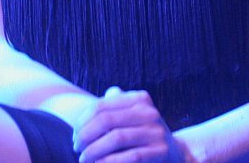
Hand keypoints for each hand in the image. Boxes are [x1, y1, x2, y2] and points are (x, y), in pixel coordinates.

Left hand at [74, 87, 191, 162]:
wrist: (173, 154)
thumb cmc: (142, 136)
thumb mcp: (132, 118)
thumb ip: (117, 106)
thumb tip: (111, 91)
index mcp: (140, 99)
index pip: (101, 106)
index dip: (82, 122)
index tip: (75, 136)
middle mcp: (150, 112)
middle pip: (106, 120)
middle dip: (85, 136)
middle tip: (77, 148)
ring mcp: (157, 132)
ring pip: (116, 138)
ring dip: (94, 151)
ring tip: (84, 159)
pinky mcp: (161, 151)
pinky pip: (130, 156)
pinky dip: (109, 162)